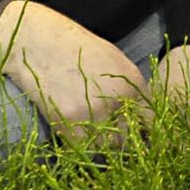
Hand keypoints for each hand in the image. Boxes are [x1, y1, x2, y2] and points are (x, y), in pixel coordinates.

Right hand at [0, 0, 148, 146]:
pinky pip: (81, 146)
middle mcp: (118, 100)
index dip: (144, 132)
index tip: (137, 137)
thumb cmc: (78, 49)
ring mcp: (93, 113)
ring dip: (101, 144)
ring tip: (91, 132)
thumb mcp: (116, 61)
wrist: (40, 43)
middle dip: (120, 138)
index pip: (150, 121)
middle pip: (128, 138)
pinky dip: (80, 144)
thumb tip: (141, 116)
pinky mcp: (67, 122)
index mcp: (133, 84)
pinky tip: (75, 132)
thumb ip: (131, 88)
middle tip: (109, 135)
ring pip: (105, 146)